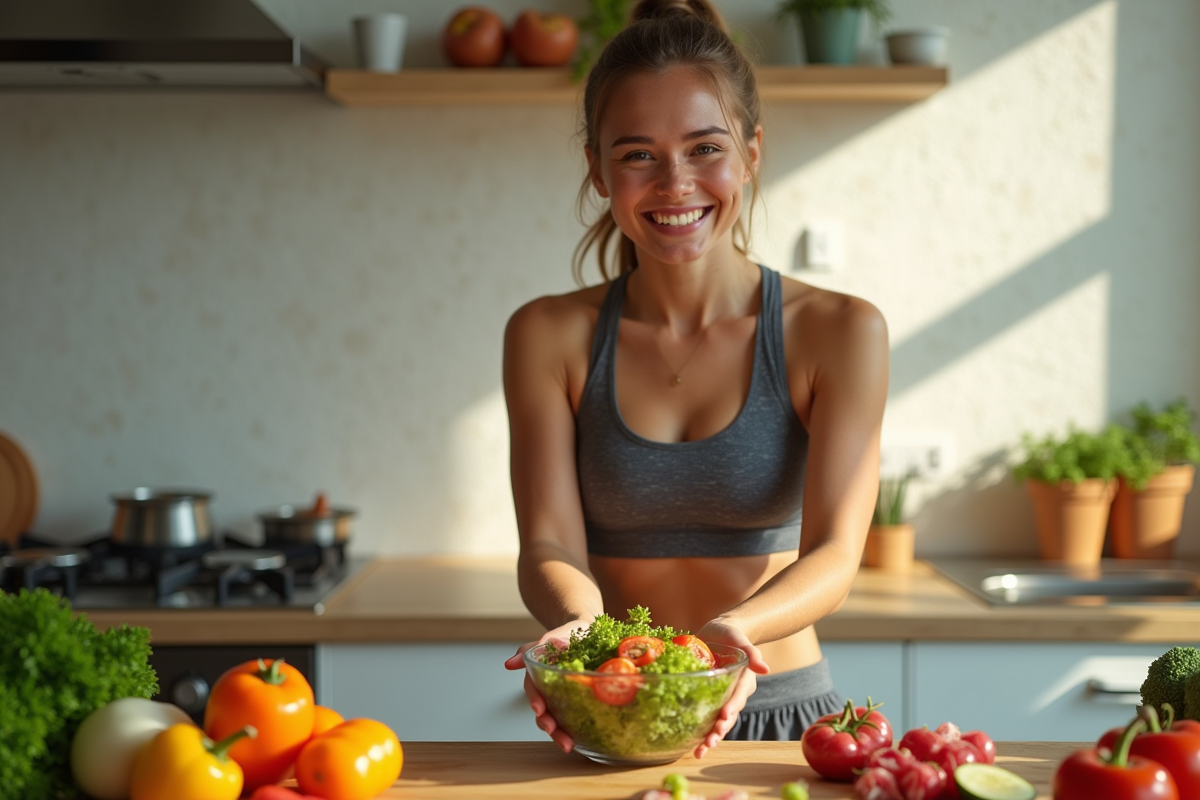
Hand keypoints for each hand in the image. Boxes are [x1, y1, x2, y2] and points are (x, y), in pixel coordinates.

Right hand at [503, 619, 590, 752]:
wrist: (589, 632)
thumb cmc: (568, 633)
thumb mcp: (550, 638)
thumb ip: (530, 650)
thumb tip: (510, 664)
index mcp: (540, 674)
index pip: (534, 690)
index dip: (535, 700)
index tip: (539, 709)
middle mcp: (550, 689)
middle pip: (544, 711)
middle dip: (546, 724)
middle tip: (553, 731)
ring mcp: (564, 697)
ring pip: (557, 719)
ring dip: (559, 734)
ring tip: (567, 745)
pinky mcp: (579, 700)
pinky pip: (576, 717)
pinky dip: (576, 730)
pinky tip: (582, 740)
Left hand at [691, 618, 769, 759]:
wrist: (719, 634)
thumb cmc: (731, 634)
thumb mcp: (740, 637)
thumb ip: (752, 652)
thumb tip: (765, 668)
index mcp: (745, 679)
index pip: (739, 694)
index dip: (732, 705)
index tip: (724, 716)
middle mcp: (736, 693)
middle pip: (731, 714)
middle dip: (721, 728)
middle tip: (711, 740)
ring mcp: (724, 699)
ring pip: (721, 722)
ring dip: (712, 737)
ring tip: (702, 750)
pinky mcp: (712, 701)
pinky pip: (709, 719)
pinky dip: (702, 733)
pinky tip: (694, 747)